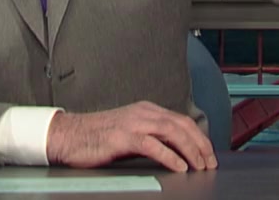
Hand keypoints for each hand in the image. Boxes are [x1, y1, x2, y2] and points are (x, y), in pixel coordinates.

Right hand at [46, 101, 217, 171]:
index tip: (208, 154)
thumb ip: (151, 138)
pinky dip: (170, 157)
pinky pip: (153, 145)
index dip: (198, 137)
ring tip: (199, 166)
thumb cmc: (96, 138)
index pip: (181, 120)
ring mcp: (133, 123)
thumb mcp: (129, 133)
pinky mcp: (123, 137)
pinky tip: (179, 167)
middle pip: (182, 124)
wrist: (68, 135)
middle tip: (210, 162)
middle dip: (201, 144)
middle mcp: (143, 113)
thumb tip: (175, 152)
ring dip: (191, 150)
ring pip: (172, 132)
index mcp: (146, 110)